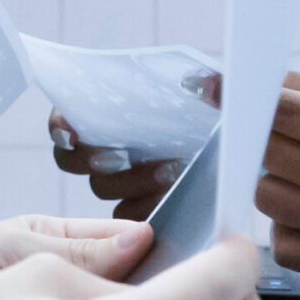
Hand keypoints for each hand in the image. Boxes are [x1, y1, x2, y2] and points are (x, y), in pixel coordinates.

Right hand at [48, 69, 219, 219]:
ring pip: (102, 188)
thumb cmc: (216, 113)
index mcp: (105, 113)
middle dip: (94, 158)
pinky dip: (145, 209)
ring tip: (169, 172)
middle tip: (122, 155)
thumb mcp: (214, 92)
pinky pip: (127, 216)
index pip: (64, 119)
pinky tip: (173, 199)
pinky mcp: (141, 206)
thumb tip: (200, 83)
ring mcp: (121, 179)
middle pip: (75, 160)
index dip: (61, 125)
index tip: (72, 130)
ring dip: (129, 181)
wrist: (238, 144)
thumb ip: (210, 84)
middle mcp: (106, 146)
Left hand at [255, 71, 299, 275]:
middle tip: (287, 127)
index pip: (285, 116)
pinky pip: (286, 247)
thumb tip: (267, 83)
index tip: (224, 86)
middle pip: (269, 157)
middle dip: (266, 135)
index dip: (248, 97)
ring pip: (269, 200)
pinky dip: (287, 224)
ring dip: (276, 177)